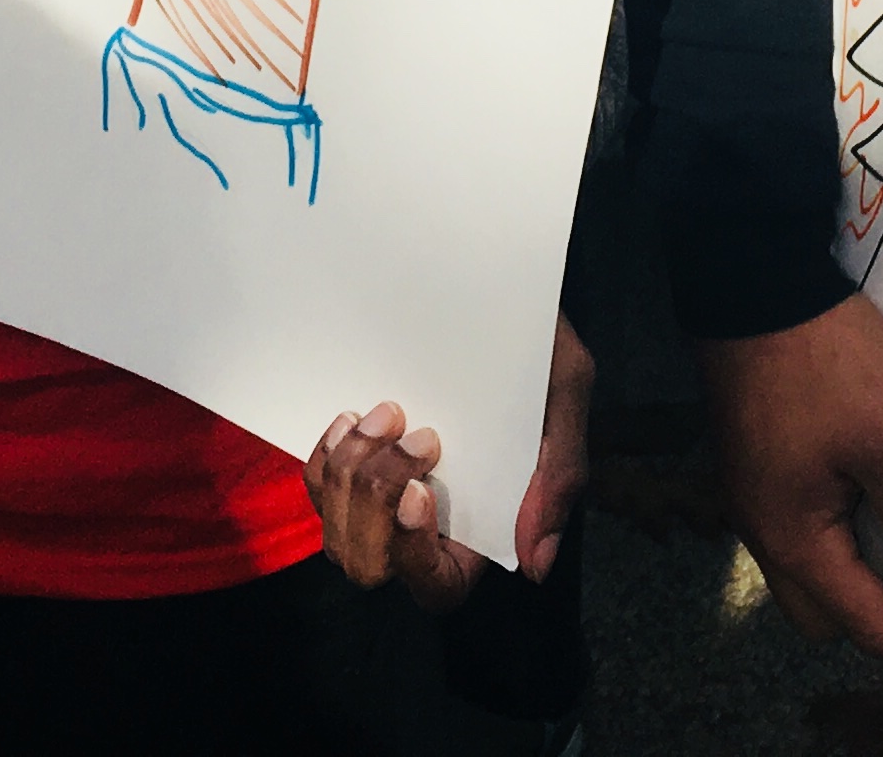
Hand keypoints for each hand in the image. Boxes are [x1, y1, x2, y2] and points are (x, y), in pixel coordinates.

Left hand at [305, 315, 591, 607]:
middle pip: (371, 564)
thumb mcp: (563, 392)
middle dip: (374, 504)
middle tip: (409, 435)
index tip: (419, 490)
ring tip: (386, 413)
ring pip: (338, 531)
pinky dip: (326, 461)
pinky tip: (349, 420)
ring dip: (351, 475)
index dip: (415, 553)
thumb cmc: (533, 345)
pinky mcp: (354, 463)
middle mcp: (423, 522)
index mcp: (479, 524)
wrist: (487, 297)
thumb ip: (559, 475)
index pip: (437, 585)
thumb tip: (536, 565)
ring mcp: (381, 495)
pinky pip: (318, 488)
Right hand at [703, 292, 882, 700]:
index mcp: (796, 537)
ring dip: (865, 582)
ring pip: (812, 570)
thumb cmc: (829, 362)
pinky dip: (850, 541)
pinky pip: (807, 528)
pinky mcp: (761, 456)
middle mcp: (766, 528)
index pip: (867, 624)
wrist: (756, 279)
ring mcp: (757, 491)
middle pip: (826, 613)